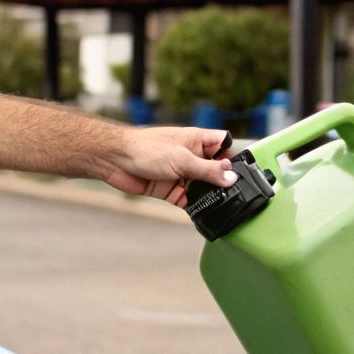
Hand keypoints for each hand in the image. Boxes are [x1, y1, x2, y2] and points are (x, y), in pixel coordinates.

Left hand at [106, 127, 235, 206]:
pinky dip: (196, 206)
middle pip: (216, 169)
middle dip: (222, 181)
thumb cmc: (145, 149)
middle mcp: (192, 157)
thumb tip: (231, 177)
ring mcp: (182, 174)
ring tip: (219, 204)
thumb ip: (208, 170)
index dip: (231, 157)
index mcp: (197, 141)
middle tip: (232, 192)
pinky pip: (190, 200)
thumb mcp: (182, 159)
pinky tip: (203, 212)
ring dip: (210, 195)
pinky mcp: (172, 189)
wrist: (116, 161)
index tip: (238, 171)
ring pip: (204, 187)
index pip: (223, 146)